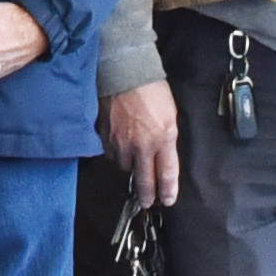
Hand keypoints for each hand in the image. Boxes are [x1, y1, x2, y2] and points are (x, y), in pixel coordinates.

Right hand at [102, 70, 182, 209]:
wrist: (125, 72)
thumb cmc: (151, 89)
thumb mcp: (170, 115)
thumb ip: (167, 139)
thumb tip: (162, 158)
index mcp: (163, 138)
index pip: (166, 174)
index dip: (167, 191)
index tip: (167, 200)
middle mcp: (142, 145)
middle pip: (144, 181)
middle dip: (147, 196)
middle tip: (147, 203)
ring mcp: (121, 143)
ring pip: (125, 168)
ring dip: (130, 169)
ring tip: (134, 164)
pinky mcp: (106, 137)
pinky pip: (111, 155)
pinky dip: (116, 155)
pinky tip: (120, 148)